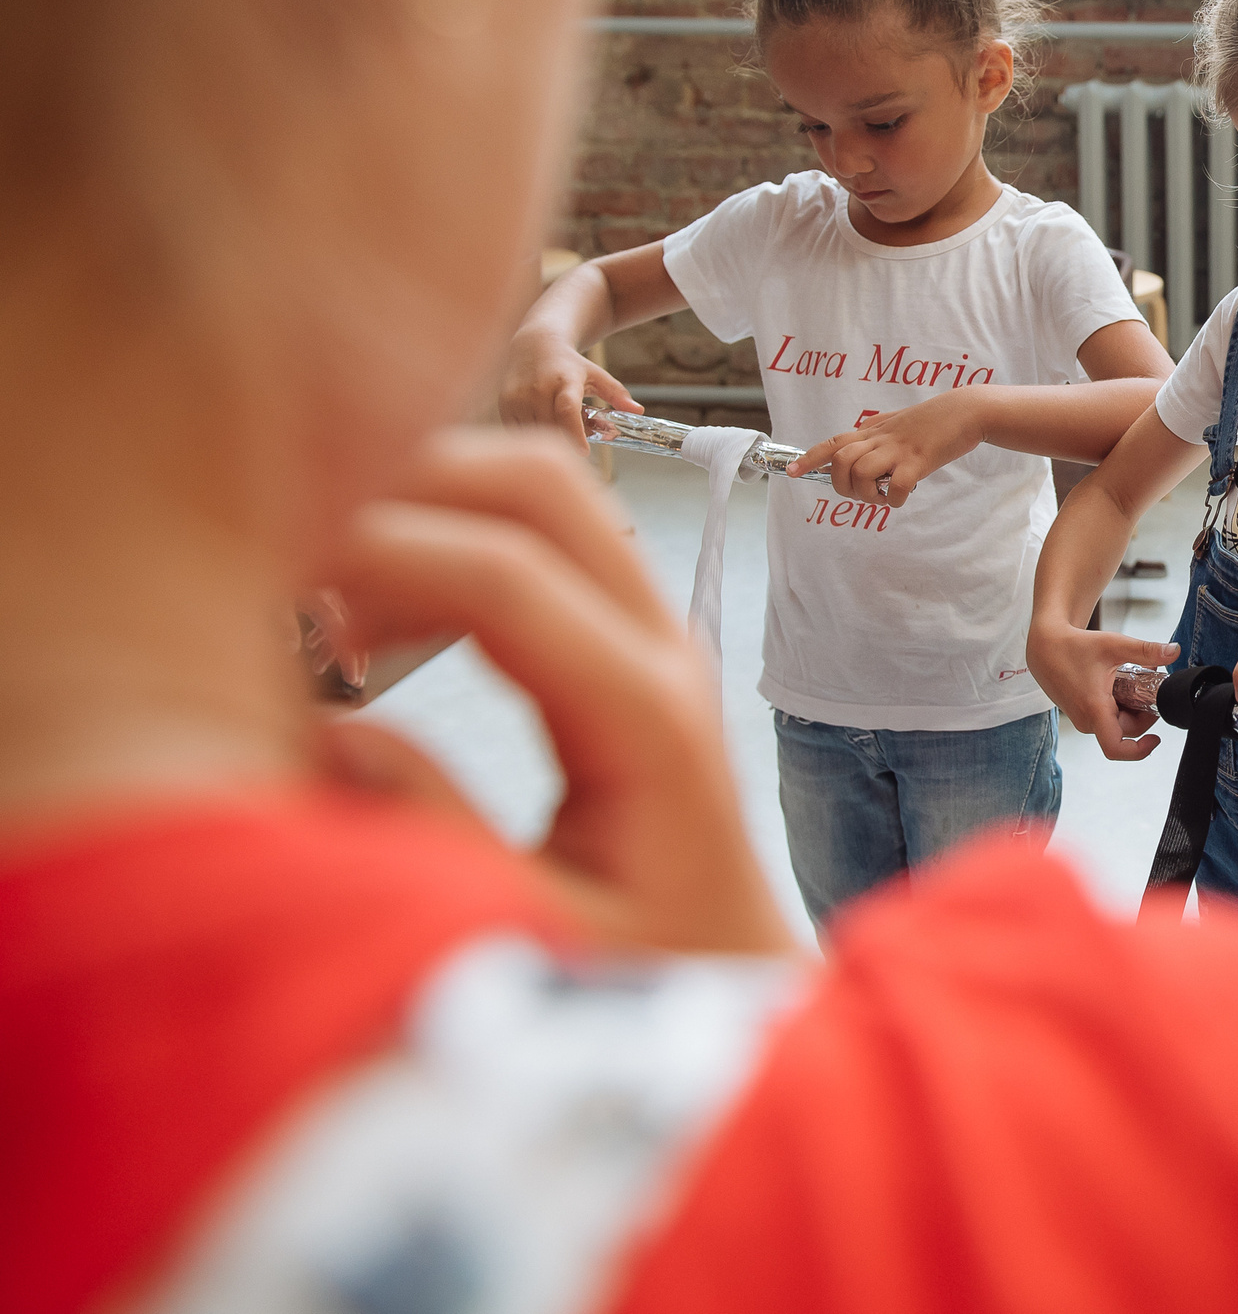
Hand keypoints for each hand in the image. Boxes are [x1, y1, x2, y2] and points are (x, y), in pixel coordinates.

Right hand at [313, 428, 794, 954]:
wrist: (732, 973)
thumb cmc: (643, 980)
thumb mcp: (531, 938)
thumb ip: (435, 840)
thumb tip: (331, 731)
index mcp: (649, 723)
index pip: (509, 578)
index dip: (383, 558)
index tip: (274, 591)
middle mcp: (665, 651)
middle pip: (541, 488)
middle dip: (407, 489)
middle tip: (293, 568)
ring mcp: (652, 634)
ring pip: (540, 496)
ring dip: (425, 507)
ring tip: (320, 602)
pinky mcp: (623, 643)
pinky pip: (535, 542)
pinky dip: (444, 539)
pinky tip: (366, 623)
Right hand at [500, 331, 641, 445]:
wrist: (533, 346)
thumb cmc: (570, 365)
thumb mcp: (596, 374)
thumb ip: (616, 392)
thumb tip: (638, 410)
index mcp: (563, 381)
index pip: (567, 410)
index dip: (575, 432)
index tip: (583, 452)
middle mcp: (537, 389)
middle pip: (552, 428)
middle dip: (568, 442)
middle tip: (581, 445)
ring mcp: (517, 398)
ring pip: (536, 434)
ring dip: (551, 441)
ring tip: (564, 431)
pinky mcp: (504, 406)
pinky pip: (521, 433)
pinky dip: (535, 438)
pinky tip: (545, 428)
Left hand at [786, 390, 984, 509]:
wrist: (966, 411)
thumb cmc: (933, 420)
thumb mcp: (896, 423)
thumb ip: (875, 435)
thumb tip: (855, 449)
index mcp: (873, 431)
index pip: (832, 443)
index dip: (809, 458)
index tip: (792, 473)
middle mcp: (880, 439)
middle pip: (840, 462)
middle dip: (843, 486)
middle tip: (864, 493)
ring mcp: (898, 450)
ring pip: (860, 474)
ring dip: (868, 495)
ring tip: (884, 496)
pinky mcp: (919, 461)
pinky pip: (896, 487)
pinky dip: (895, 500)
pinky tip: (902, 497)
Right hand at [1029, 619, 1180, 761]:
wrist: (1045, 647)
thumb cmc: (1074, 646)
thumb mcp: (1114, 645)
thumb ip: (1146, 650)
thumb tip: (1174, 651)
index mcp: (1094, 710)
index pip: (1117, 748)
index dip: (1140, 751)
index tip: (1156, 738)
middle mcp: (1087, 720)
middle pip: (1126, 731)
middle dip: (1144, 712)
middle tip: (1150, 686)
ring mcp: (1082, 719)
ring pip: (1117, 724)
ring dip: (1131, 707)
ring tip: (1134, 680)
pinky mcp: (1080, 715)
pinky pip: (1106, 718)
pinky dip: (1119, 705)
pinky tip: (1120, 683)